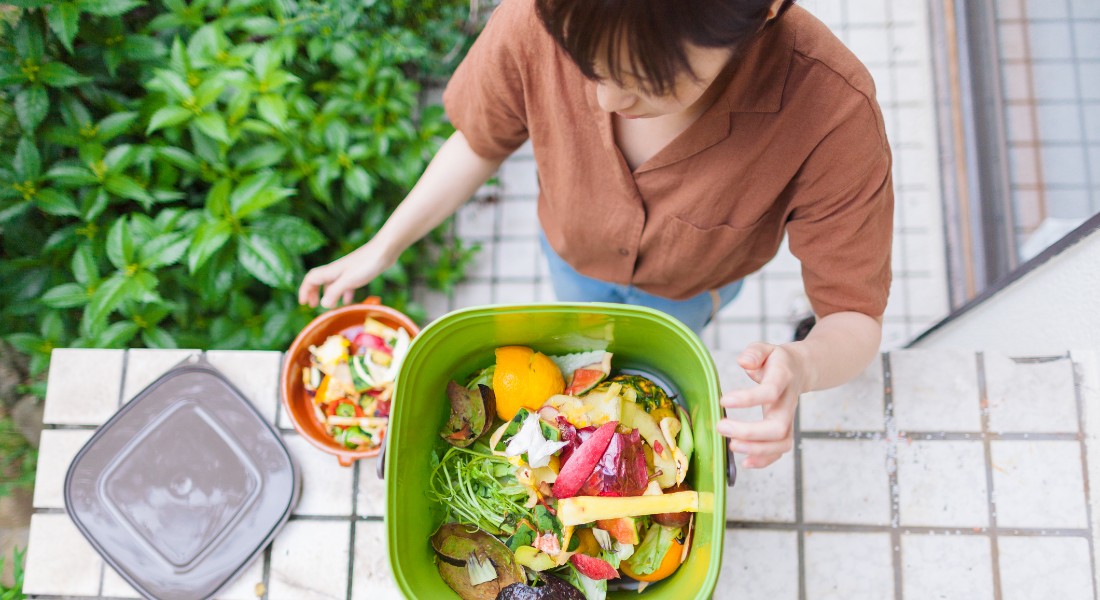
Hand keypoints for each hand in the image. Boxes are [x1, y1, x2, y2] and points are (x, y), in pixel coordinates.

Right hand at [298, 241, 394, 308]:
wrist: (385, 251)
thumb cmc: (367, 264)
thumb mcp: (349, 280)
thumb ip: (335, 292)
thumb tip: (323, 304)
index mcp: (331, 271)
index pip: (311, 279)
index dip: (305, 291)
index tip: (303, 303)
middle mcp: (336, 270)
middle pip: (319, 281)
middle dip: (313, 293)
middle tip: (312, 305)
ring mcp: (347, 271)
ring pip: (332, 283)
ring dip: (329, 294)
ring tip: (330, 306)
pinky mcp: (358, 272)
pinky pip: (346, 284)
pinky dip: (344, 293)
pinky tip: (349, 300)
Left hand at [717, 342, 807, 468]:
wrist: (800, 370)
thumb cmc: (777, 361)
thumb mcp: (766, 348)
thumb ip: (754, 352)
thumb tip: (743, 362)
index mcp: (783, 379)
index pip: (770, 392)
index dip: (748, 399)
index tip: (724, 400)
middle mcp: (788, 402)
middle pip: (778, 426)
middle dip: (750, 432)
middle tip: (722, 427)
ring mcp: (789, 418)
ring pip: (782, 442)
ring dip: (757, 450)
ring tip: (731, 446)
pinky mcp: (785, 430)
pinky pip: (780, 450)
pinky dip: (764, 460)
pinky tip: (745, 462)